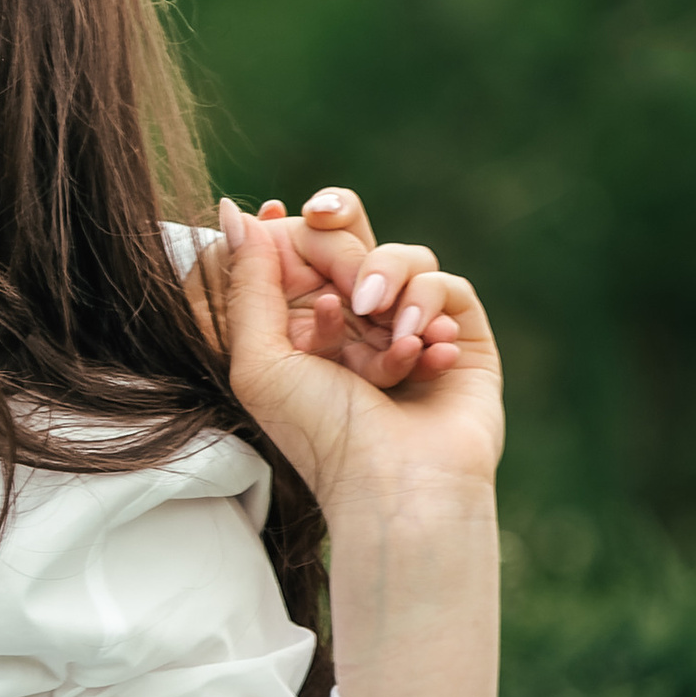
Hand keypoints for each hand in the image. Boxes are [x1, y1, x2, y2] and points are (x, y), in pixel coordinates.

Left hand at [215, 194, 503, 522]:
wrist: (398, 484)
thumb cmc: (320, 434)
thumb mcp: (260, 360)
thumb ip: (247, 285)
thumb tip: (236, 212)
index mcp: (302, 327)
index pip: (302, 249)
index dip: (301, 228)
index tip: (296, 215)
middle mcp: (355, 324)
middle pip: (352, 239)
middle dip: (346, 251)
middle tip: (351, 295)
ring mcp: (408, 328)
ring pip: (403, 256)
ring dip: (393, 284)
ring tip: (393, 339)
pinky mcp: (459, 337)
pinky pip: (449, 285)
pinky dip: (433, 310)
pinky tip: (425, 354)